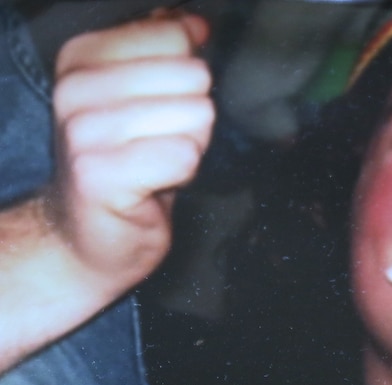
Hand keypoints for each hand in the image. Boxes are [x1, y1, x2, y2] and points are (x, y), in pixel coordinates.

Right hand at [48, 9, 213, 285]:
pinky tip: (151, 187)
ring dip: (189, 148)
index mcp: (82, 57)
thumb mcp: (143, 98)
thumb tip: (194, 22)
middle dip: (192, 118)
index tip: (157, 111)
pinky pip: (185, 157)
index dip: (185, 81)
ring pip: (196, 117)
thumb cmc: (123, 166)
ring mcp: (83, 131)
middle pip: (193, 77)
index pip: (176, 37)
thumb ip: (164, 53)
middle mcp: (75, 88)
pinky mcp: (99, 174)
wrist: (83, 235)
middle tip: (159, 145)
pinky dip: (182, 176)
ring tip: (154, 166)